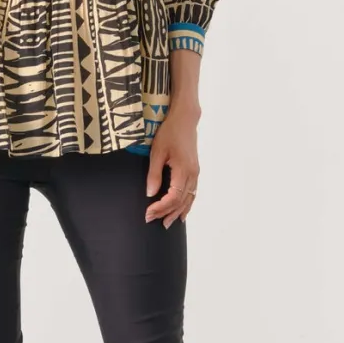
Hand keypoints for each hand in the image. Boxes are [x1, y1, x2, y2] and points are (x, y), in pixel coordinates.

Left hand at [145, 108, 199, 227]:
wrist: (185, 119)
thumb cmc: (169, 132)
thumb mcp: (157, 152)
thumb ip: (154, 174)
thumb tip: (150, 193)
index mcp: (184, 170)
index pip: (173, 197)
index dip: (161, 208)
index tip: (148, 213)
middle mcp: (193, 174)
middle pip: (181, 201)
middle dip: (166, 213)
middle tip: (152, 220)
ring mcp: (195, 173)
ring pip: (189, 199)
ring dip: (178, 212)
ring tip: (167, 223)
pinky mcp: (195, 170)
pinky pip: (192, 193)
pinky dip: (187, 204)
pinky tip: (182, 212)